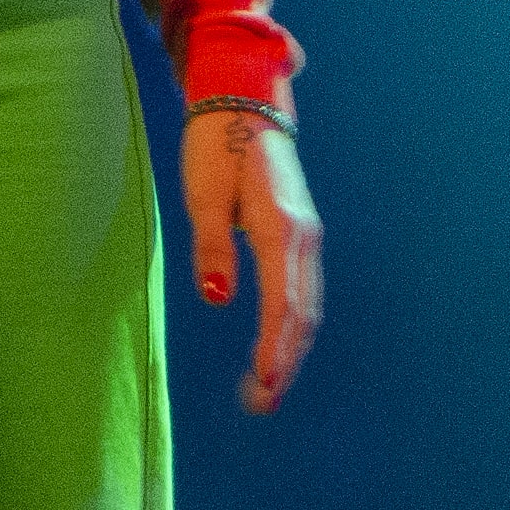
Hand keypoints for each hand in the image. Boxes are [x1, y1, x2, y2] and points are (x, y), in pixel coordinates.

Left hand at [182, 109, 324, 413]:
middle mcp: (303, 237)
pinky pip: (302, 291)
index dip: (275, 349)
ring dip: (290, 349)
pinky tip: (276, 348)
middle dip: (284, 363)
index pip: (283, 304)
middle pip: (302, 314)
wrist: (243, 103)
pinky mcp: (299, 235)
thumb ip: (212, 247)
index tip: (263, 387)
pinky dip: (292, 326)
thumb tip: (218, 299)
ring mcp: (306, 236)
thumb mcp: (203, 195)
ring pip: (306, 306)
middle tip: (259, 405)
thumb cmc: (215, 147)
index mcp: (280, 227)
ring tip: (265, 389)